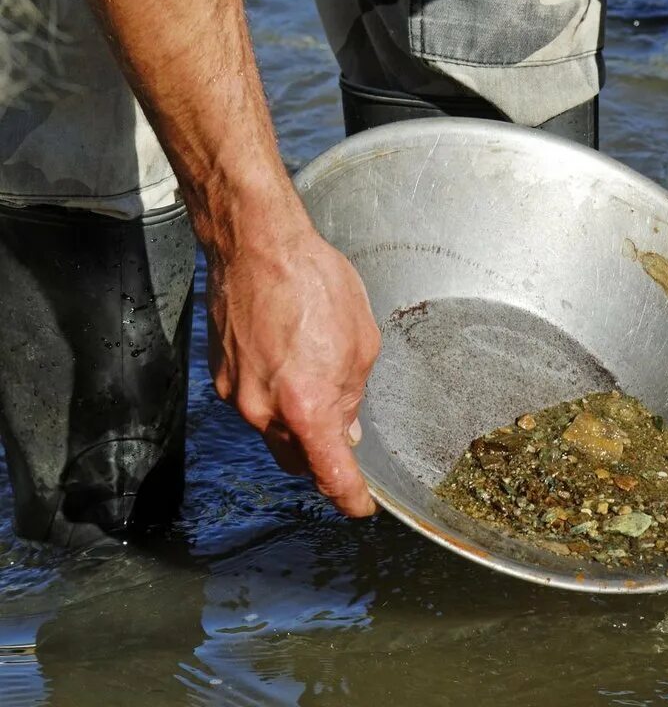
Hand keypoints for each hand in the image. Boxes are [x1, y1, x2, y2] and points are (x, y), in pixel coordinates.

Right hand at [207, 226, 381, 516]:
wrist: (257, 245)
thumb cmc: (312, 282)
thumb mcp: (360, 343)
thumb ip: (353, 395)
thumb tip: (346, 428)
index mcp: (307, 407)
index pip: (330, 475)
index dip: (349, 498)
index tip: (360, 506)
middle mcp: (265, 411)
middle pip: (297, 461)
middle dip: (322, 461)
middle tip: (346, 447)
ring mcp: (237, 396)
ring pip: (274, 435)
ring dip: (299, 427)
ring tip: (320, 390)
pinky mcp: (221, 378)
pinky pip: (255, 407)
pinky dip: (276, 402)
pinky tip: (293, 370)